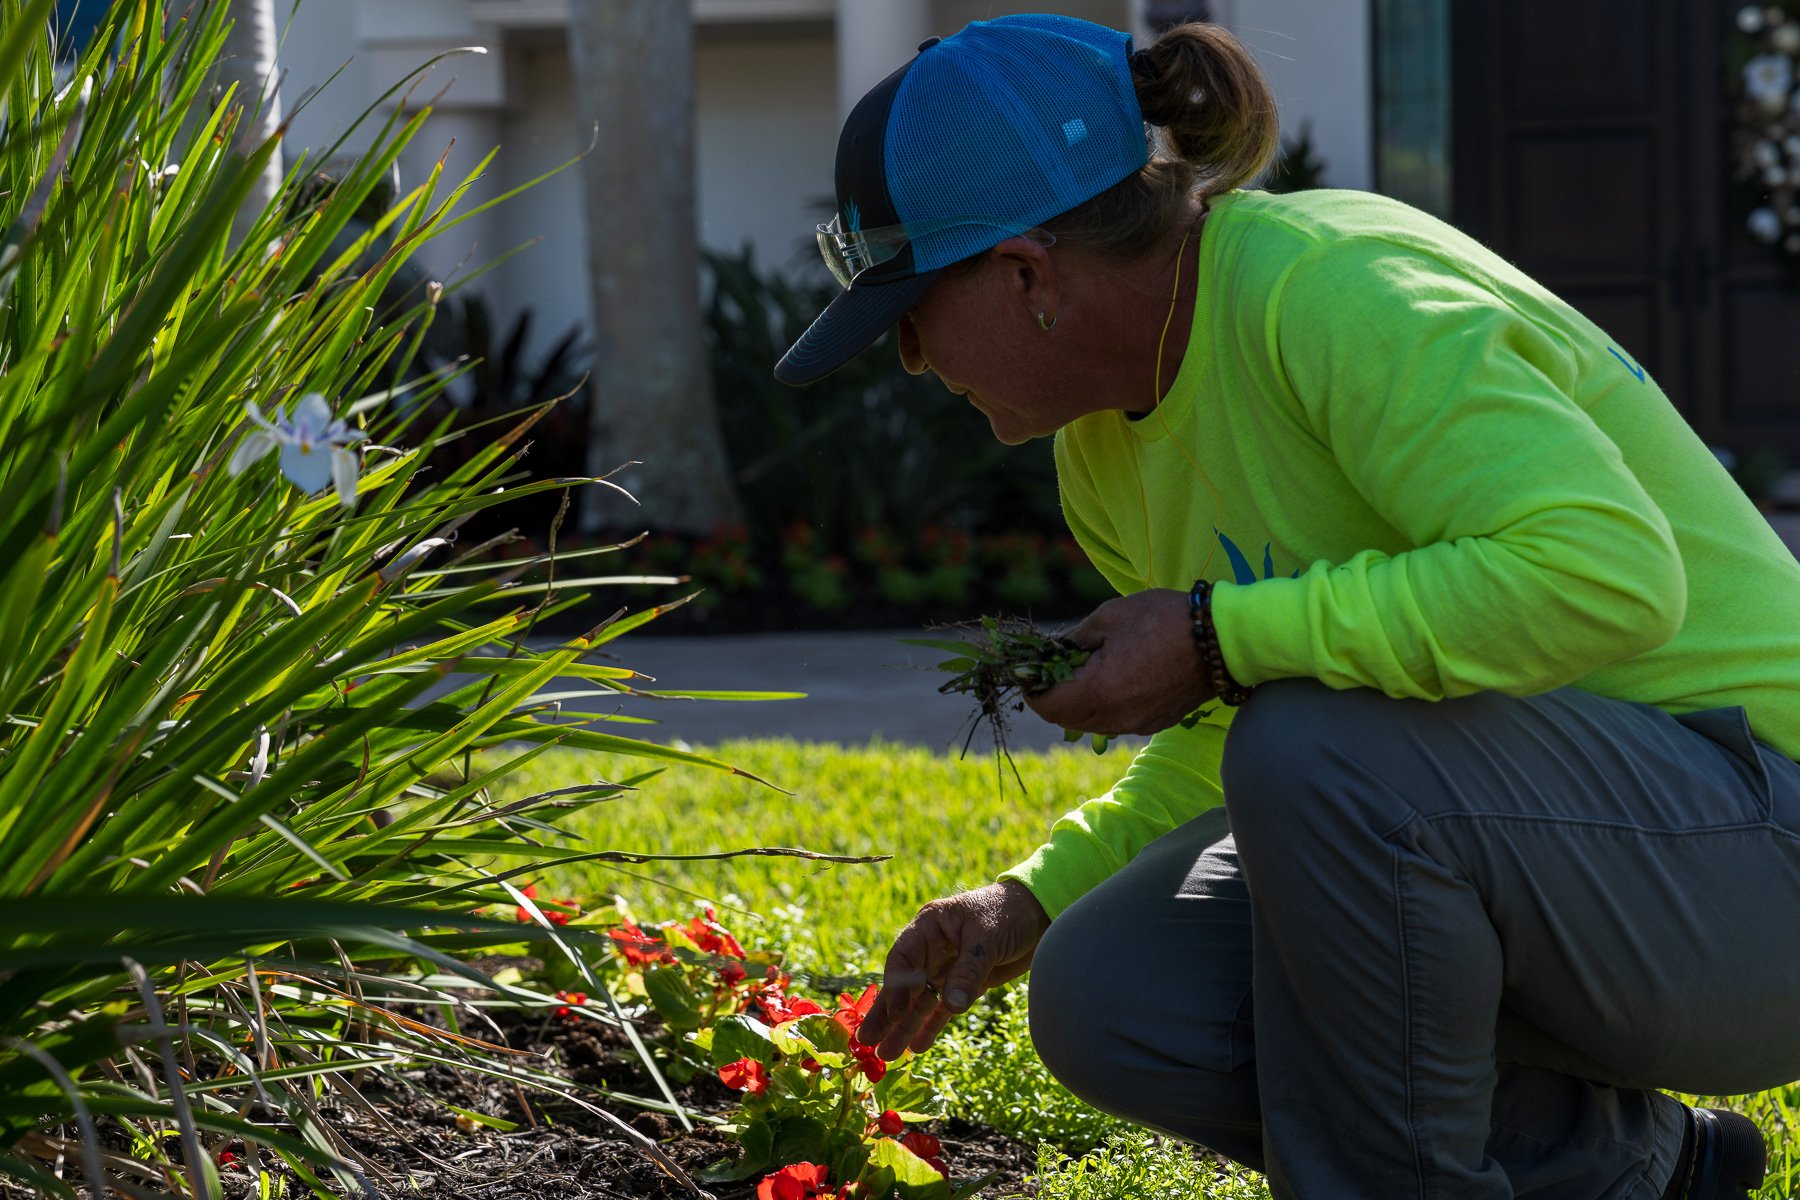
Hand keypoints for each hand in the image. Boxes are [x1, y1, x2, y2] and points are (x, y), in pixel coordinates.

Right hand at [858, 880, 1049, 1058]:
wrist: (1040, 914)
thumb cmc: (1008, 912)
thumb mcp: (987, 937)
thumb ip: (969, 971)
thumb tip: (951, 1006)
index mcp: (930, 926)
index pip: (904, 957)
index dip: (896, 985)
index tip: (894, 1010)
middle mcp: (932, 949)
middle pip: (904, 985)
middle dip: (886, 1014)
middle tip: (865, 1041)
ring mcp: (946, 969)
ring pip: (920, 1002)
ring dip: (905, 1027)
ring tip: (886, 1054)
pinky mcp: (963, 985)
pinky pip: (942, 1009)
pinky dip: (931, 1027)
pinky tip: (917, 1047)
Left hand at [1026, 588, 1213, 735]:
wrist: (1223, 640)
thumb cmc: (1165, 620)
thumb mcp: (1110, 617)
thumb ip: (1075, 638)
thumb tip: (1055, 651)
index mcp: (1099, 691)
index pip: (1047, 706)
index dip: (1031, 690)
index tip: (1030, 670)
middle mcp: (1116, 717)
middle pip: (1065, 720)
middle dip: (1051, 697)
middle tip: (1051, 669)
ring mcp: (1137, 724)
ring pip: (1091, 724)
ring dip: (1078, 703)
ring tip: (1081, 670)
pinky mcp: (1154, 723)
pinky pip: (1116, 721)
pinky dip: (1104, 706)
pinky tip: (1112, 678)